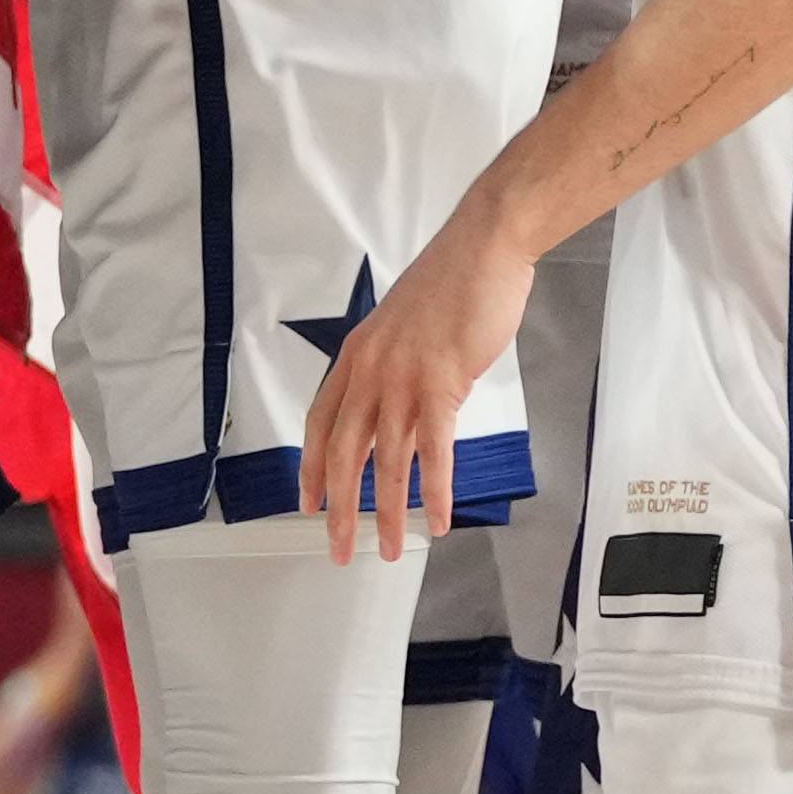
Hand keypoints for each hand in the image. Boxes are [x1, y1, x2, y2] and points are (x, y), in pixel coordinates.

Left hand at [295, 215, 533, 569]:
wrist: (483, 246)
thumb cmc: (453, 280)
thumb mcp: (406, 326)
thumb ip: (396, 368)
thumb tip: (403, 406)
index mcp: (357, 355)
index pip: (321, 423)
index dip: (313, 468)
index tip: (308, 502)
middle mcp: (370, 371)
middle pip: (344, 454)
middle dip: (339, 509)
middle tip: (338, 546)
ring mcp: (402, 379)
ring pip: (386, 462)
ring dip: (388, 512)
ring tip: (392, 547)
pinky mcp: (440, 384)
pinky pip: (433, 452)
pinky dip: (434, 492)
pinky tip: (436, 519)